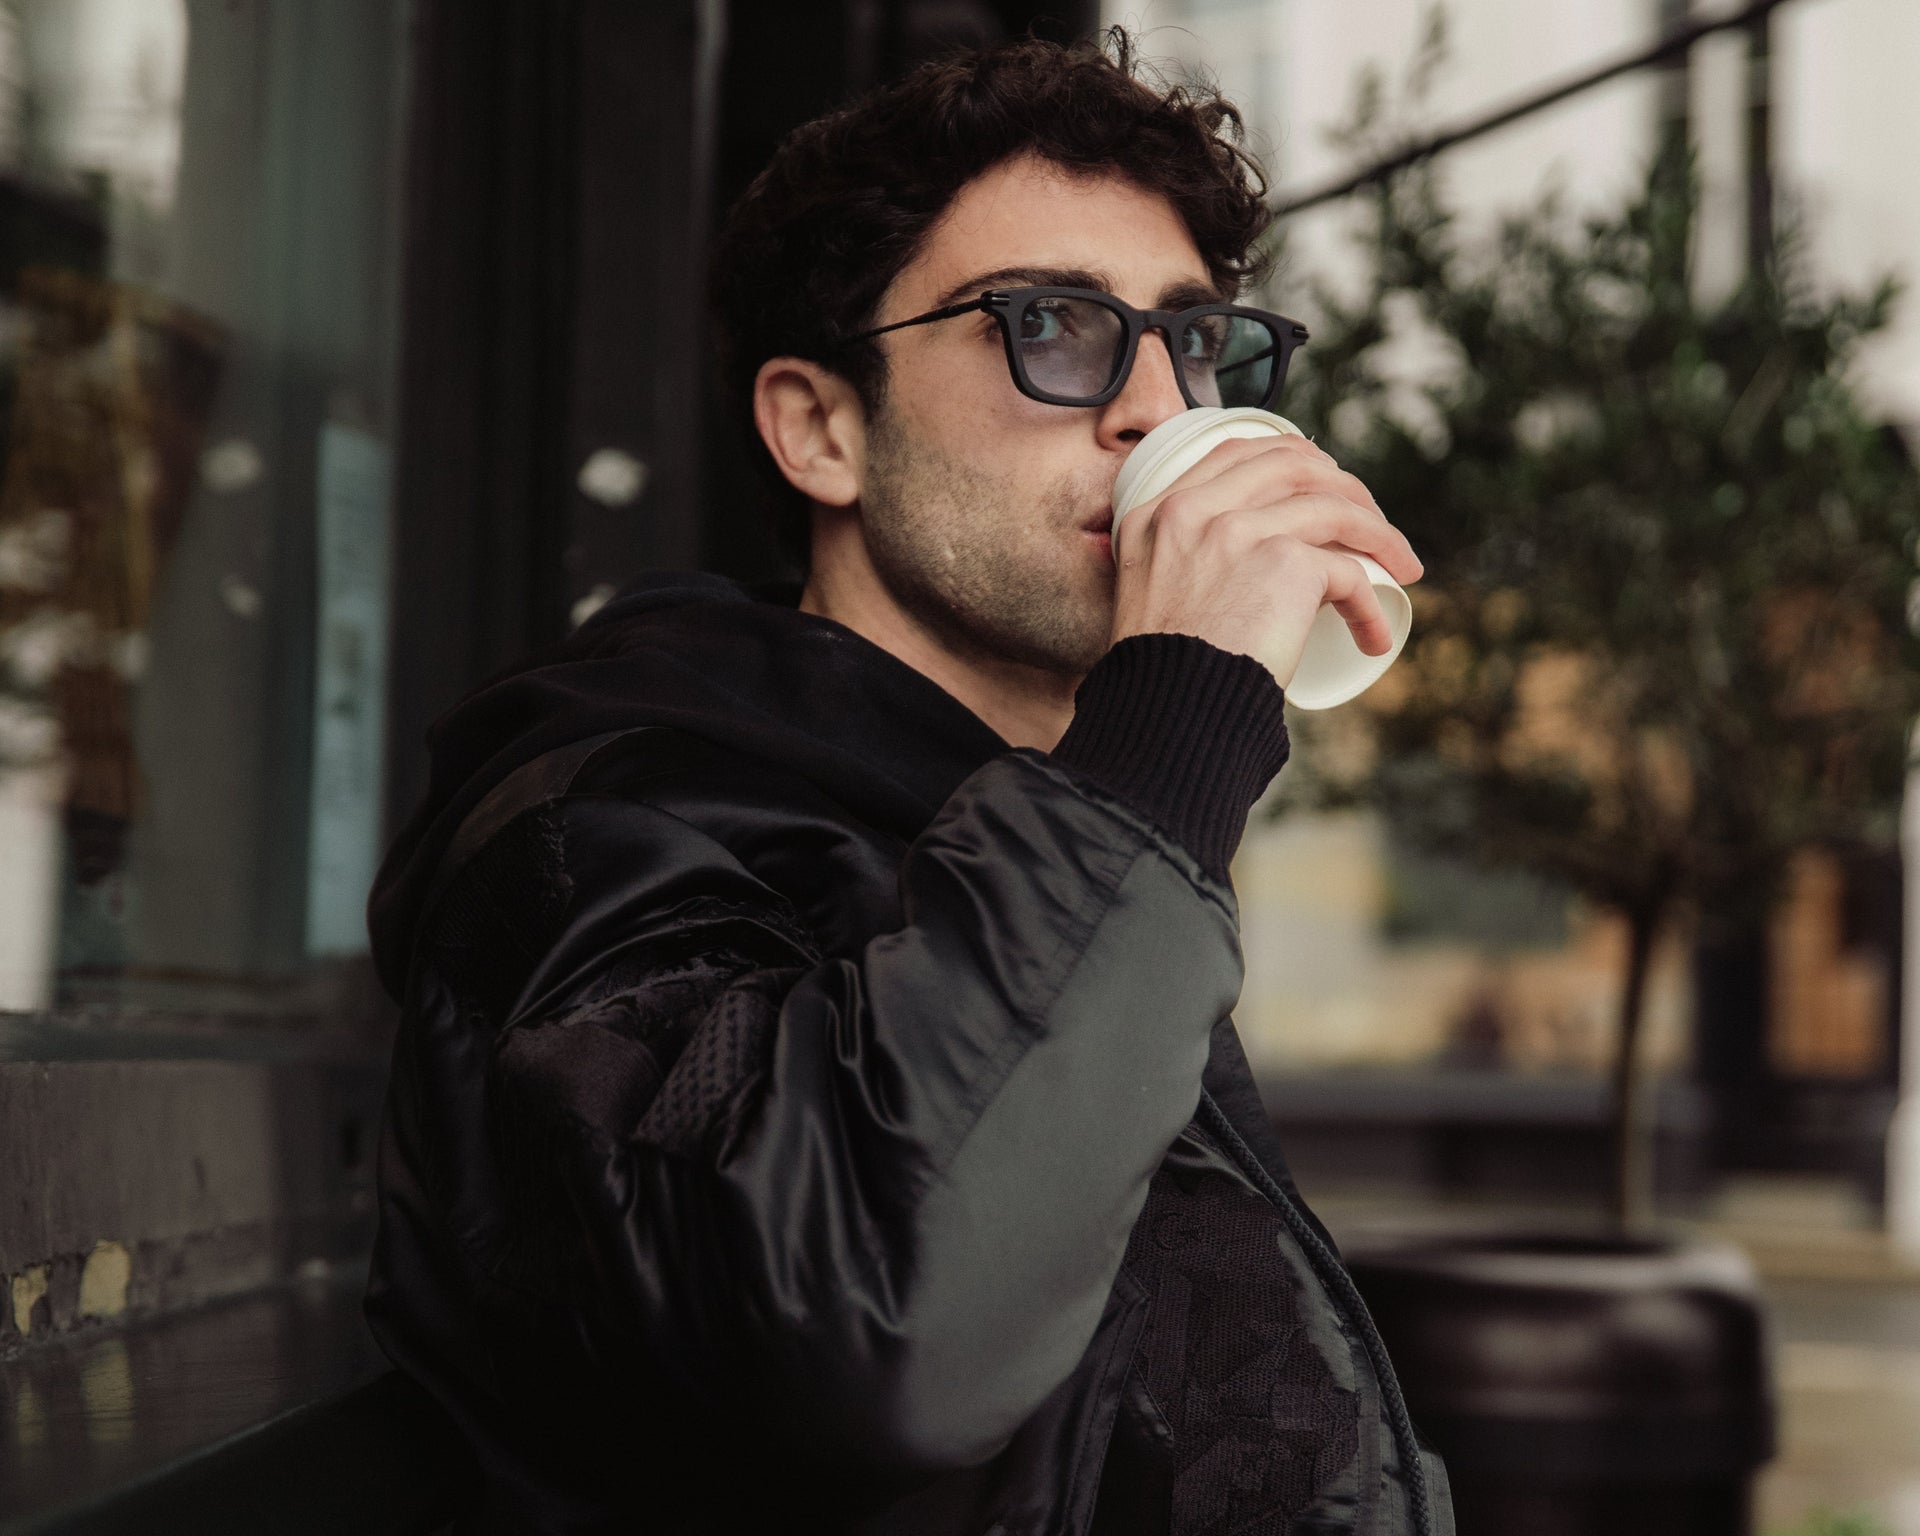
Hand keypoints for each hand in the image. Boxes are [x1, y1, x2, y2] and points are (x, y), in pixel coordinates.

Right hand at [1109, 434, 1422, 687]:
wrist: (1165, 713)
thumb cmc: (1160, 677)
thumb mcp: (1145, 598)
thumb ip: (1175, 568)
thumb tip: (1233, 576)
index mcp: (1157, 513)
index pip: (1235, 452)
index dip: (1290, 458)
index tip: (1321, 481)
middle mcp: (1194, 510)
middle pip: (1293, 465)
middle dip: (1346, 486)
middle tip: (1372, 521)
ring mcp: (1238, 531)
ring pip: (1335, 509)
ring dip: (1381, 536)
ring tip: (1402, 567)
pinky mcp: (1284, 563)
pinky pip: (1350, 573)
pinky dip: (1370, 607)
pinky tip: (1374, 635)